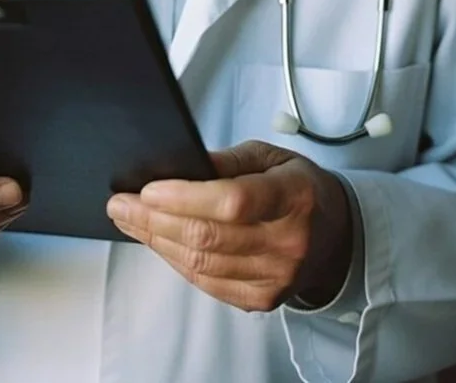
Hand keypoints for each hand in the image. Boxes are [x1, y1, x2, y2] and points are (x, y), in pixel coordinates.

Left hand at [106, 139, 351, 311]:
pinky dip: (176, 262)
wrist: (336, 234)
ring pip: (202, 264)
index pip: (233, 201)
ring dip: (157, 241)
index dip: (185, 197)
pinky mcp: (263, 299)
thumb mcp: (269, 156)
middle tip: (120, 204)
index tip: (148, 189)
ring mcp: (276, 277)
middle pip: (208, 237)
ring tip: (130, 220)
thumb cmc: (297, 187)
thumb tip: (179, 166)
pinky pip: (208, 283)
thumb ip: (226, 160)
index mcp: (293, 195)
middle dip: (154, 220)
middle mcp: (288, 242)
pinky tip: (158, 242)